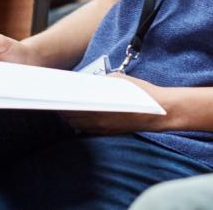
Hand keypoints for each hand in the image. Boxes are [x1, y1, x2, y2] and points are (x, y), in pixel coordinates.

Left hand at [61, 75, 176, 134]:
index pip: (71, 105)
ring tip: (64, 108)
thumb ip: (100, 82)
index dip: (61, 100)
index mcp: (98, 105)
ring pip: (77, 125)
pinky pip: (87, 130)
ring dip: (69, 117)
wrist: (158, 111)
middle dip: (63, 108)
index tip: (54, 94)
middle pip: (71, 116)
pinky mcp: (107, 133)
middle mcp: (98, 120)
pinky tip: (78, 116)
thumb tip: (87, 83)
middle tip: (55, 100)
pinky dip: (80, 123)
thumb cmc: (140, 92)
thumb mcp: (118, 80)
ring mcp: (102, 128)